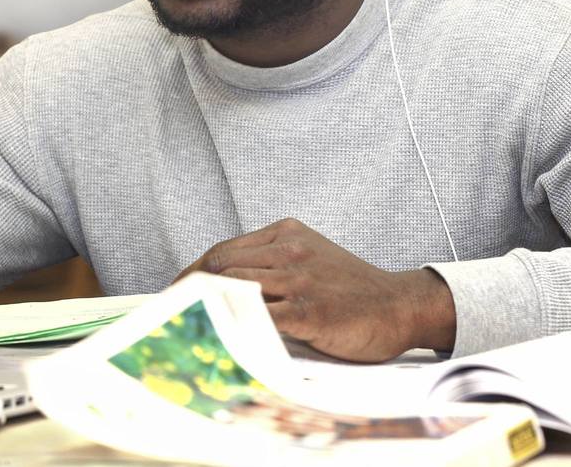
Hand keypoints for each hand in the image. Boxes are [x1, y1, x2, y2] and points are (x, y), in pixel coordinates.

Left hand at [177, 218, 456, 361]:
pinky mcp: (309, 310)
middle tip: (171, 313)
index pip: (223, 250)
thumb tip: (221, 287)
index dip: (192, 273)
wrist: (399, 306)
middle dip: (190, 290)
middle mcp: (289, 250)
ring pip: (234, 287)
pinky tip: (220, 338)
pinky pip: (259, 317)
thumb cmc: (351, 289)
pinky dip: (234, 326)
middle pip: (220, 265)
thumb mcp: (309, 258)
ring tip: (187, 326)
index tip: (174, 291)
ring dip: (206, 307)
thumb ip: (272, 264)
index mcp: (286, 233)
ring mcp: (299, 279)